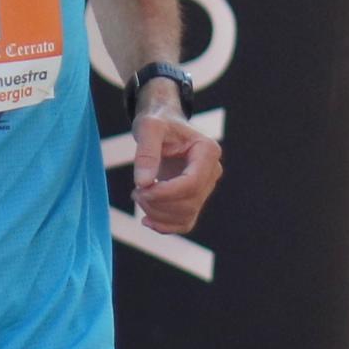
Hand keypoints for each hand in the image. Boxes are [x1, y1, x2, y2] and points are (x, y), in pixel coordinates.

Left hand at [128, 102, 220, 234]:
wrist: (163, 126)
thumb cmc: (157, 122)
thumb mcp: (148, 128)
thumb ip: (146, 153)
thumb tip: (144, 183)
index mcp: (208, 151)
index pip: (192, 183)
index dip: (165, 193)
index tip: (140, 189)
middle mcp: (212, 171)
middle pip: (189, 203)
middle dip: (158, 203)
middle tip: (136, 191)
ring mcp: (206, 187)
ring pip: (186, 216)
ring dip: (157, 214)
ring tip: (139, 196)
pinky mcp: (195, 199)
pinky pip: (184, 223)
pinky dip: (164, 226)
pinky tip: (146, 219)